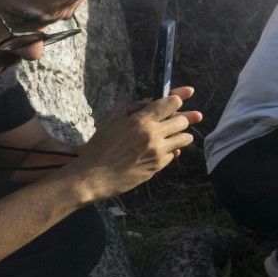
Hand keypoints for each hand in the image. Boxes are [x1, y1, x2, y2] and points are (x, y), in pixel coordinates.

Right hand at [64, 88, 201, 202]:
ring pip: (185, 138)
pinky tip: (162, 150)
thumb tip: (146, 101)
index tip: (177, 100)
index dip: (176, 99)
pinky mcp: (159, 166)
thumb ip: (129, 107)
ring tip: (171, 135)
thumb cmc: (98, 148)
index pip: (172, 102)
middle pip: (182, 120)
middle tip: (174, 120)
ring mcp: (158, 151)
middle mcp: (153, 134)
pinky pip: (175, 154)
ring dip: (180, 135)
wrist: (93, 177)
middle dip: (180, 118)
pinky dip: (171, 150)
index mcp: (141, 120)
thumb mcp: (110, 122)